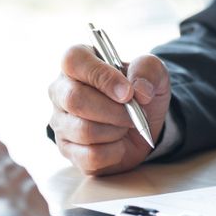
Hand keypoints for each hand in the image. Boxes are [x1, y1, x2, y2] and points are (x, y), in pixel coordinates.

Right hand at [48, 44, 170, 174]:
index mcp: (77, 62)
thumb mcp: (154, 73)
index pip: (73, 60)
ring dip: (116, 131)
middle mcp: (61, 90)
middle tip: (134, 113)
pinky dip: (114, 152)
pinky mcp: (68, 150)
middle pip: (75, 99)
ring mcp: (60, 122)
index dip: (102, 76)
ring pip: (84, 130)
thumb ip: (149, 70)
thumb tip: (139, 90)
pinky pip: (90, 156)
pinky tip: (118, 144)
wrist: (141, 126)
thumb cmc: (139, 93)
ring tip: (125, 126)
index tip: (128, 92)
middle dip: (114, 111)